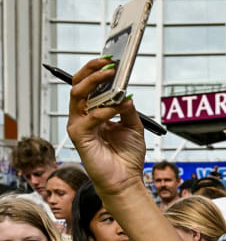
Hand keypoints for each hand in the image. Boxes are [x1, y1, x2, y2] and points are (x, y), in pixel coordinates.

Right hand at [66, 58, 145, 196]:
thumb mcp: (133, 127)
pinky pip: (89, 117)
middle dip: (92, 71)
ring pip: (78, 95)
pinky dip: (103, 110)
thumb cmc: (127, 156)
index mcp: (94, 112)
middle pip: (79, 85)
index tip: (111, 60)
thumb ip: (128, 109)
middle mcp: (83, 116)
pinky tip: (115, 107)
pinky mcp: (79, 137)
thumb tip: (124, 93)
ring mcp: (79, 125)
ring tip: (110, 77)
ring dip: (95, 83)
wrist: (126, 180)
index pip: (89, 85)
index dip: (96, 71)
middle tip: (107, 64)